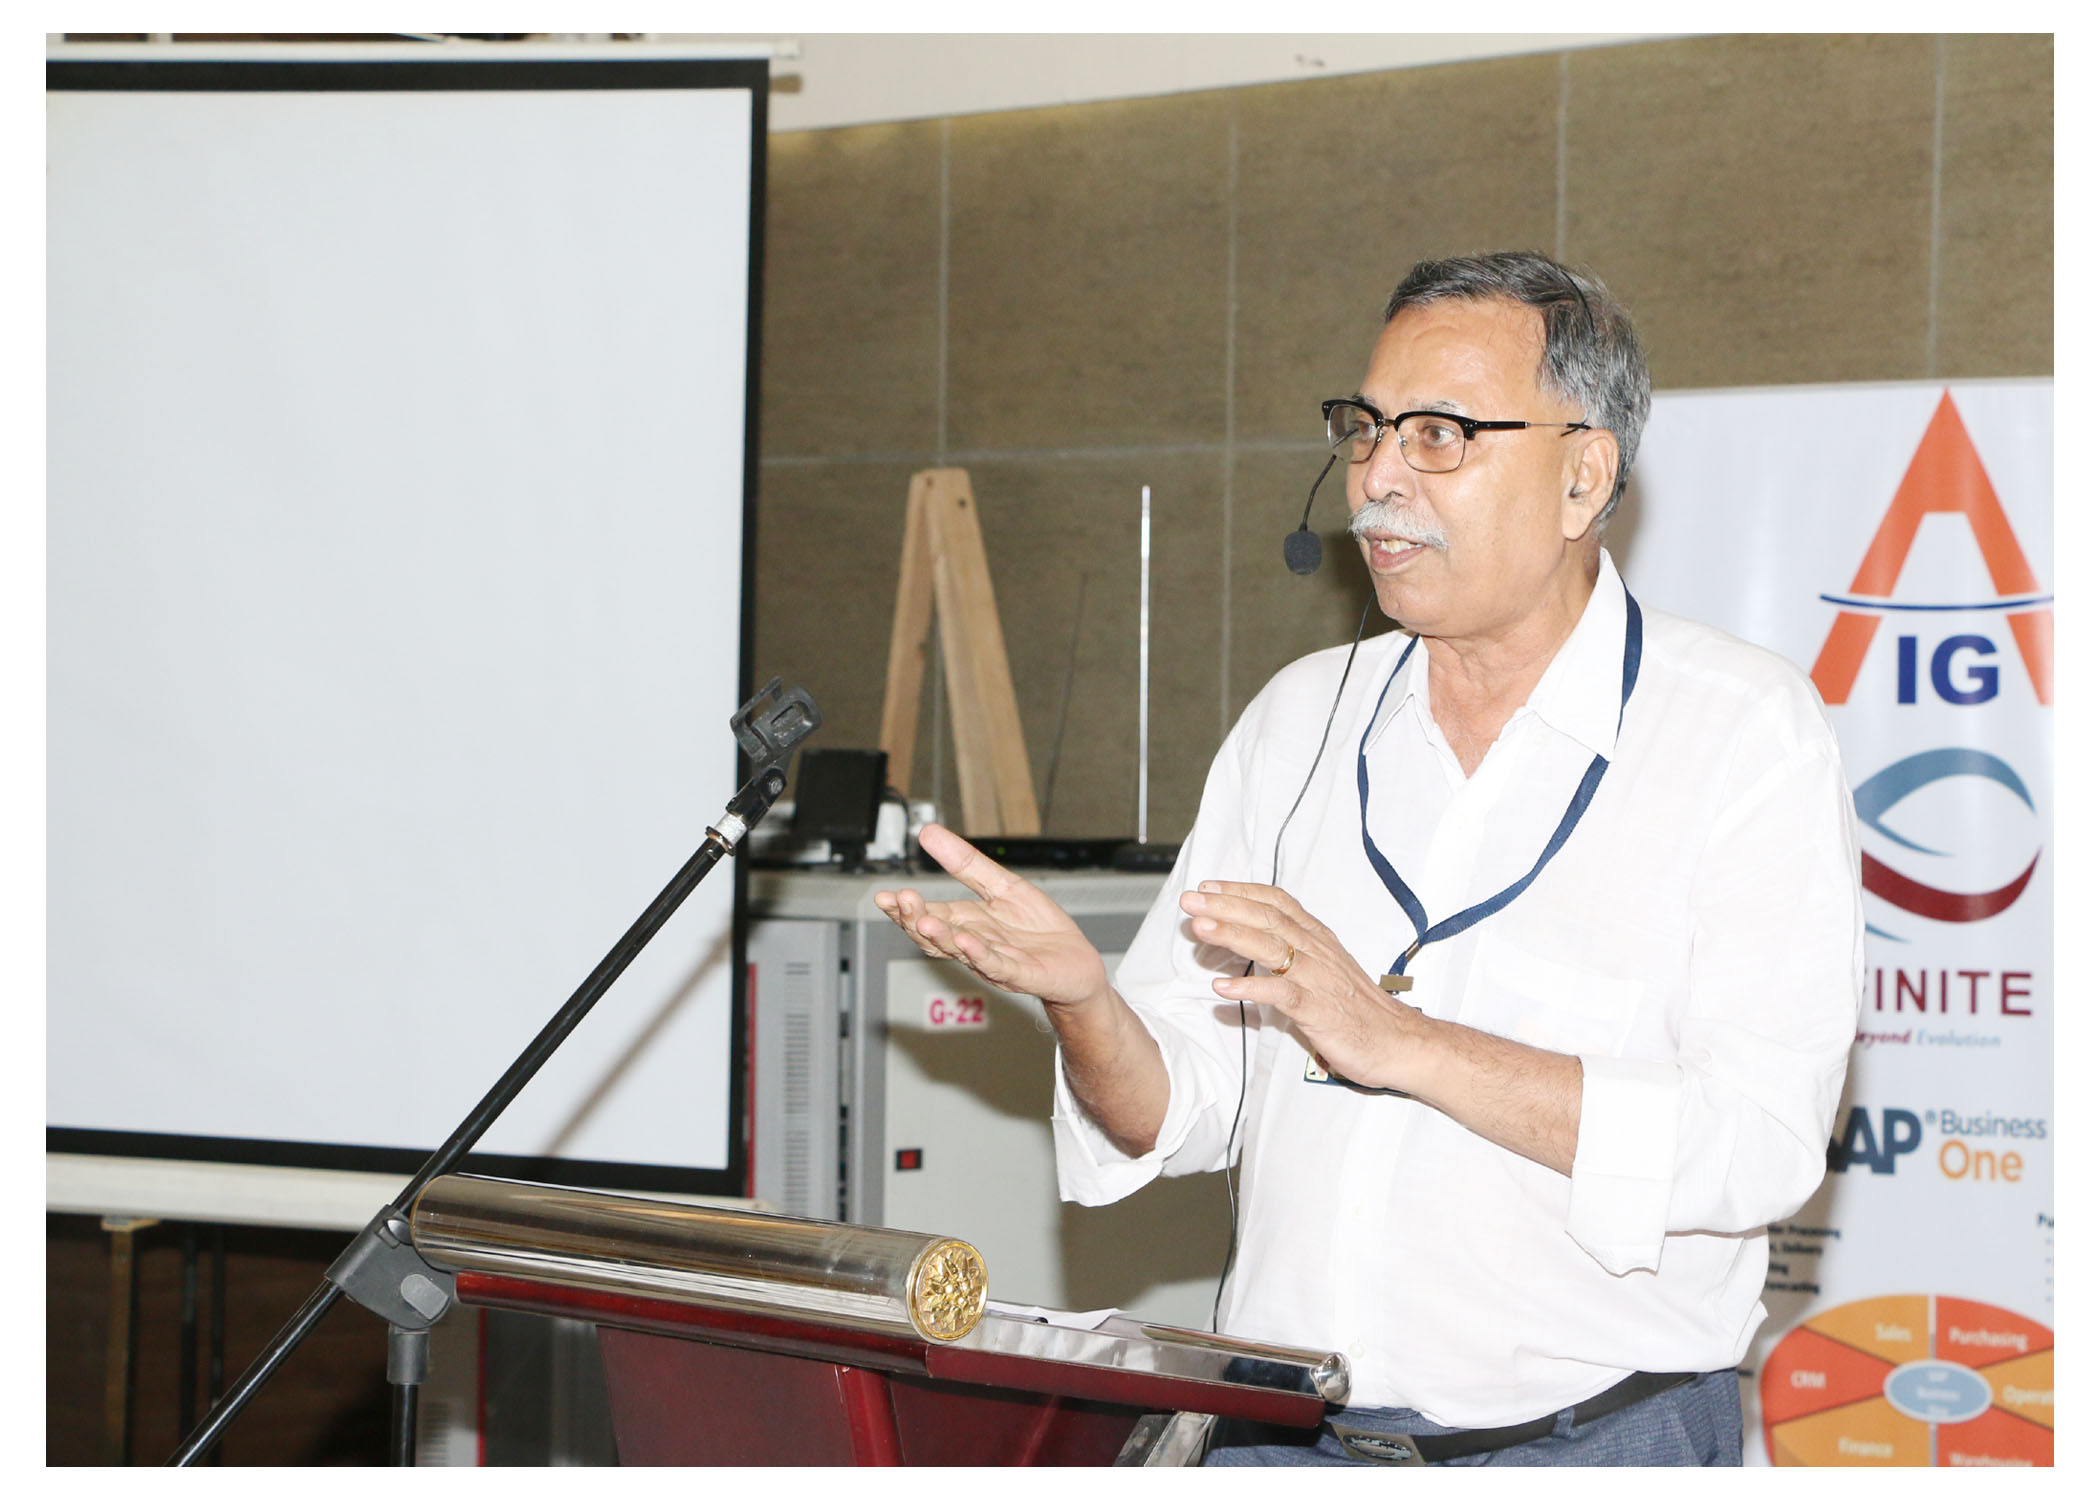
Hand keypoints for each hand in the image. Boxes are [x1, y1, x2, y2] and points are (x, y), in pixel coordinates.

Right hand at [872, 824, 1110, 1011]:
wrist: (1076, 963)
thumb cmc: (1039, 929)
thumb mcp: (1003, 886)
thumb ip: (966, 864)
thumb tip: (929, 833)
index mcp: (967, 923)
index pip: (928, 916)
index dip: (905, 909)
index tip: (883, 896)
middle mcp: (975, 944)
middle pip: (937, 936)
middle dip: (916, 920)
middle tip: (900, 901)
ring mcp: (996, 961)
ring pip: (961, 952)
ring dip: (942, 938)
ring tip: (925, 921)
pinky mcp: (1022, 973)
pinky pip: (997, 965)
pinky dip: (981, 955)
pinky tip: (968, 941)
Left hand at [1181, 879, 1434, 1092]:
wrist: (1399, 1042)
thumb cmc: (1358, 1008)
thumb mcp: (1325, 968)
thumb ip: (1293, 952)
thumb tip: (1251, 940)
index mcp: (1318, 938)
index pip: (1276, 902)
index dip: (1241, 891)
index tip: (1209, 885)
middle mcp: (1317, 951)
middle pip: (1267, 918)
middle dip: (1225, 906)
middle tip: (1190, 899)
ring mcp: (1319, 979)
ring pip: (1272, 948)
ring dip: (1232, 935)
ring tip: (1200, 928)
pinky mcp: (1319, 1010)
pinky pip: (1282, 994)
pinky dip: (1251, 989)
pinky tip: (1222, 989)